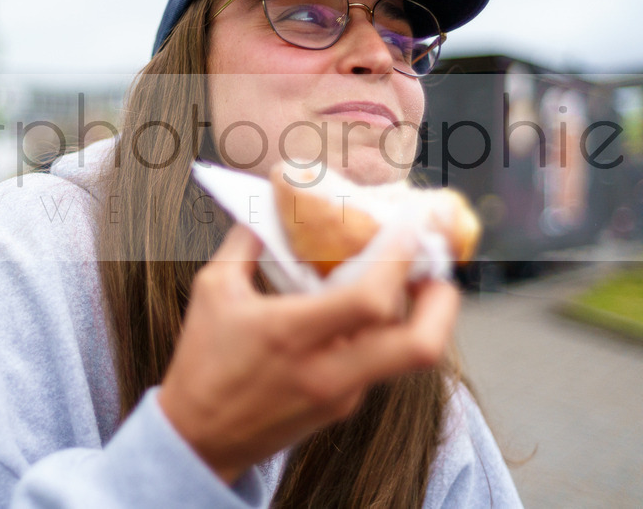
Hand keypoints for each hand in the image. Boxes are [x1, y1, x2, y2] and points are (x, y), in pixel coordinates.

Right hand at [157, 224, 459, 483]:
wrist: (200, 438)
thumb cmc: (203, 361)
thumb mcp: (212, 290)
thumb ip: (246, 242)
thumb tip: (269, 204)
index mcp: (291, 335)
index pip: (370, 299)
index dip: (400, 259)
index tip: (410, 225)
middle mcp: (326, 370)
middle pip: (420, 346)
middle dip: (443, 301)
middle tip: (438, 268)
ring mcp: (340, 395)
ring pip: (405, 354)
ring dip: (418, 314)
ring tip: (408, 279)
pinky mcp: (342, 408)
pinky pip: (379, 364)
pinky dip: (384, 331)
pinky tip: (367, 310)